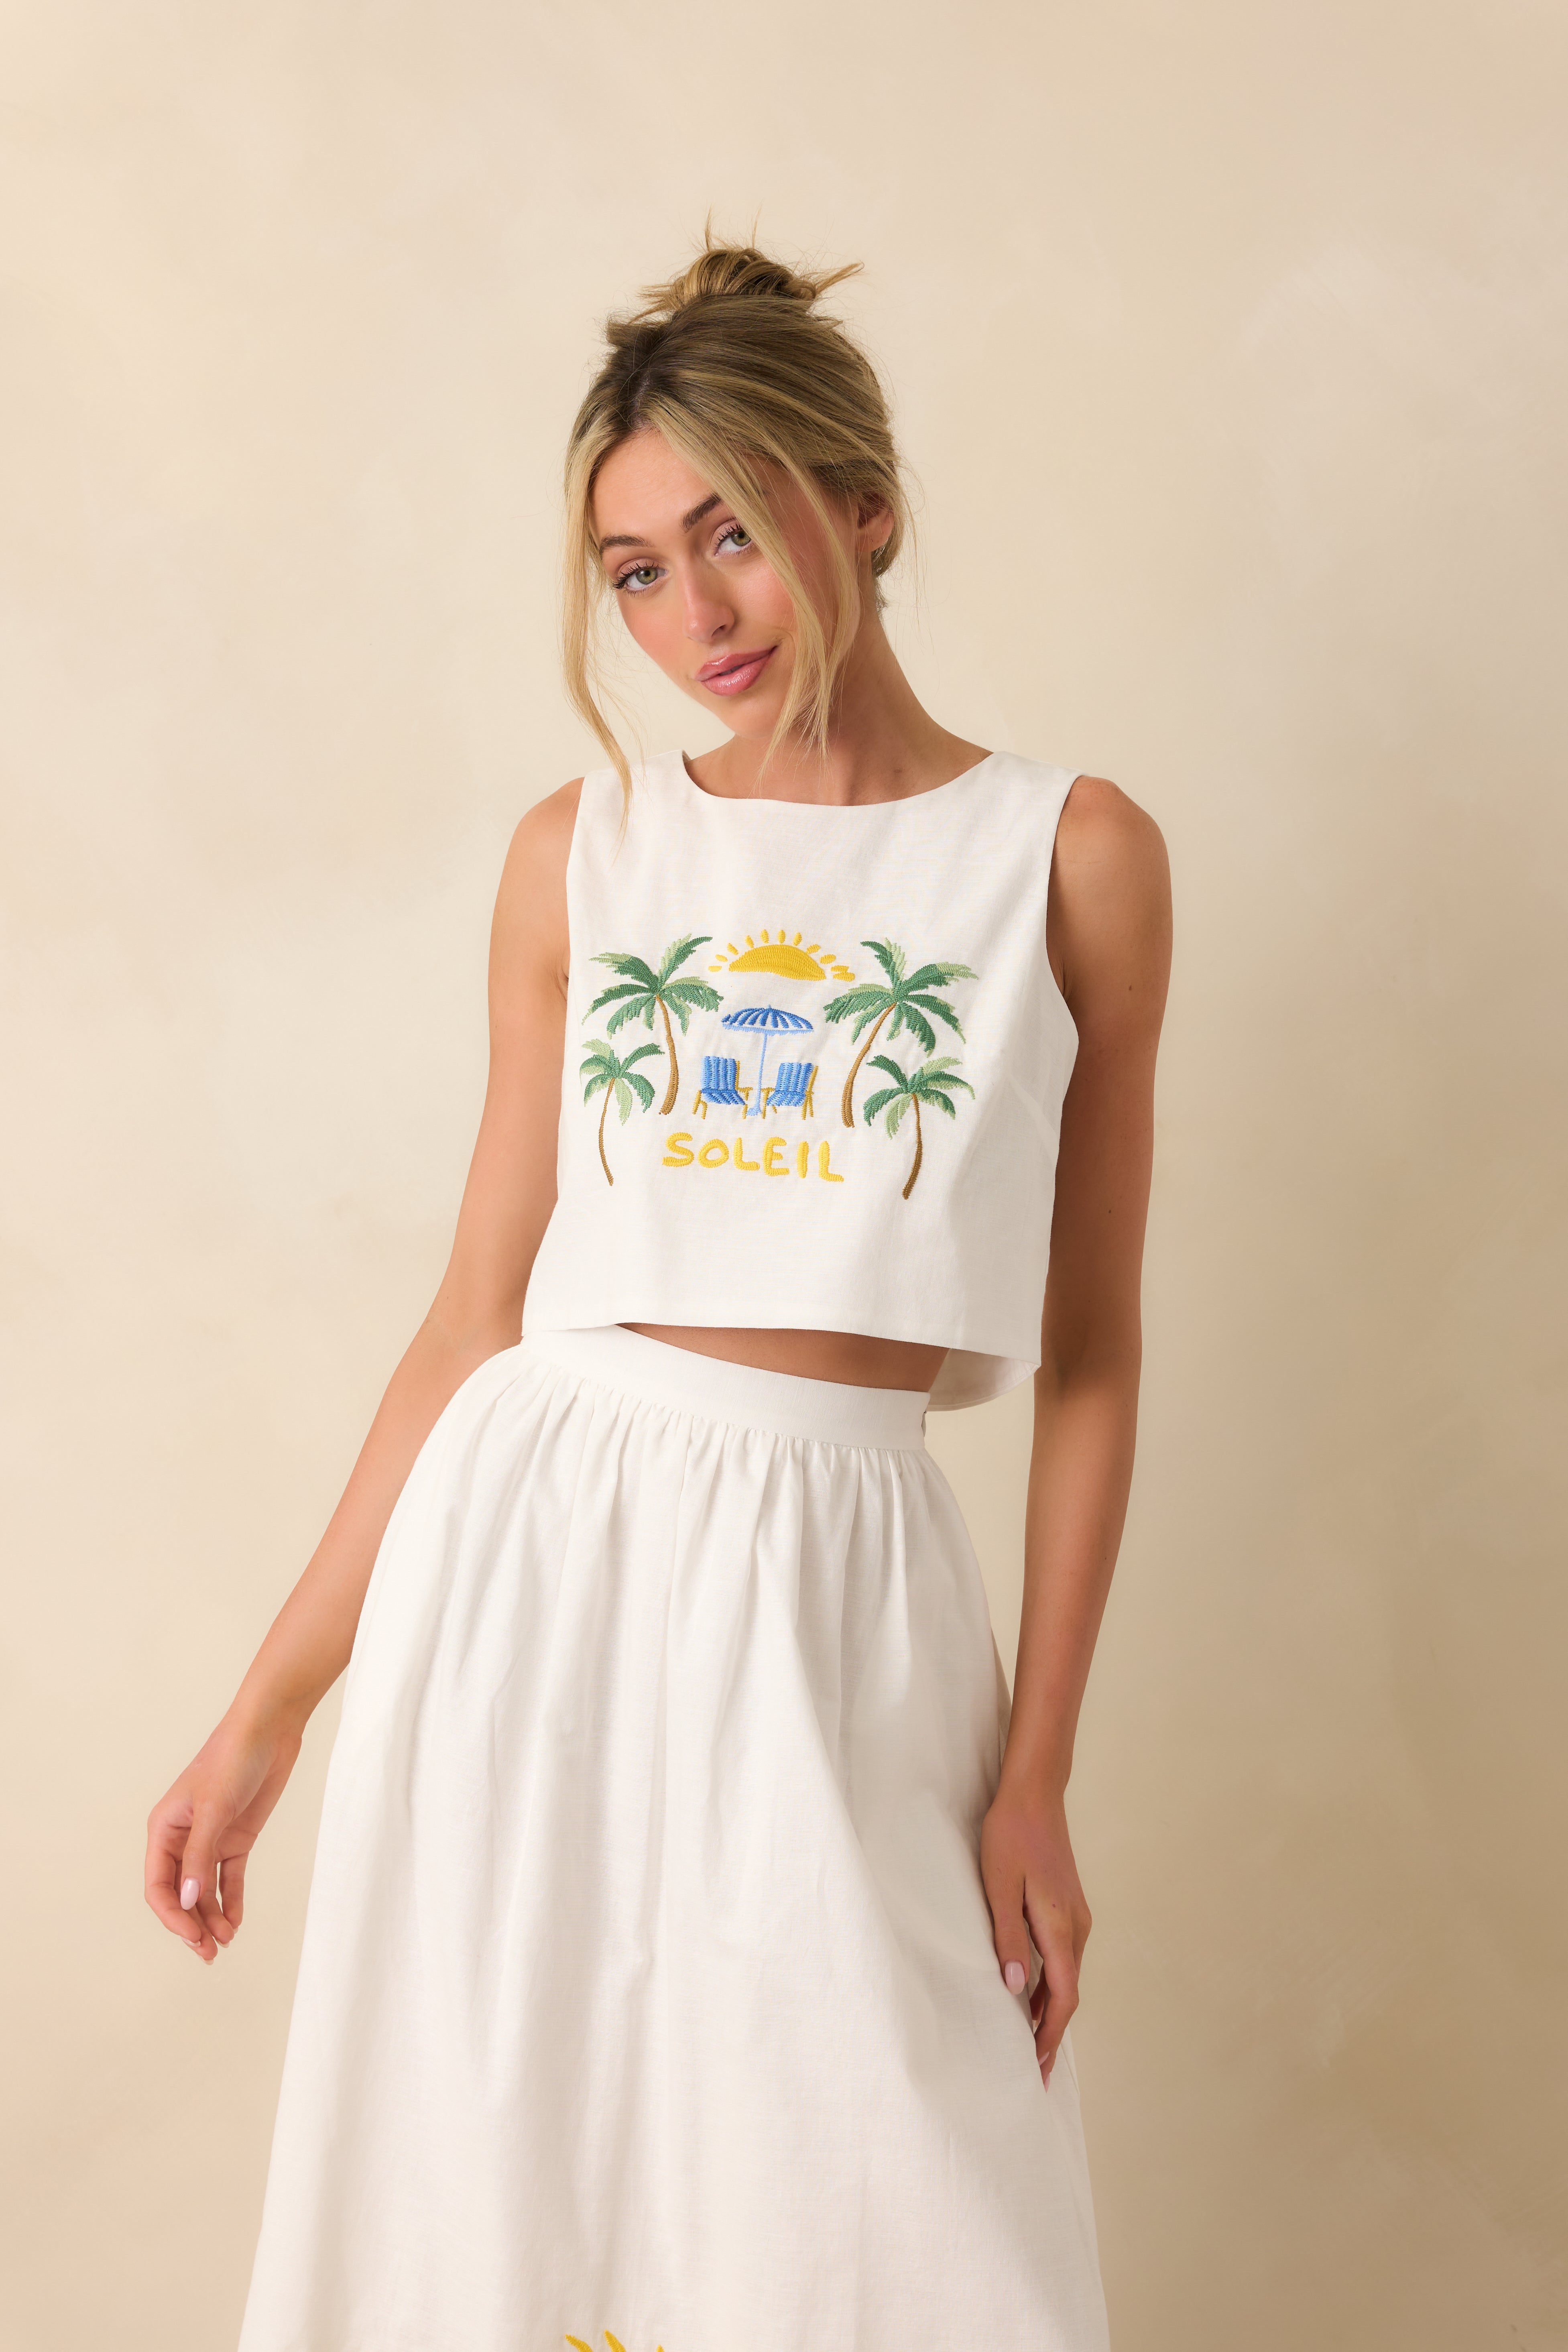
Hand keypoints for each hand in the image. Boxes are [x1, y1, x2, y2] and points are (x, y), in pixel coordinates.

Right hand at [144, 1707, 304, 1963]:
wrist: (270, 1729)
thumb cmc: (233, 1758)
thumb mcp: (214, 1808)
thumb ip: (201, 1856)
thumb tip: (189, 1900)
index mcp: (164, 1829)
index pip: (158, 1884)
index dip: (172, 1914)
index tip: (193, 1936)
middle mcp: (183, 1839)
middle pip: (180, 1893)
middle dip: (191, 1925)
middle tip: (209, 1954)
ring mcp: (211, 1840)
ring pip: (204, 1891)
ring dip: (212, 1918)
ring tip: (225, 1944)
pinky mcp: (237, 1838)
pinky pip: (229, 1878)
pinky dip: (231, 1901)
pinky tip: (235, 1923)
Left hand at [979, 1778, 1091, 2089]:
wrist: (1035, 1793)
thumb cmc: (1011, 1835)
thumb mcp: (999, 1885)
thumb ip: (1007, 1936)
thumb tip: (1014, 1987)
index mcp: (1060, 1927)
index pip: (1062, 1997)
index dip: (1049, 2035)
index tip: (1038, 2069)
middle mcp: (1076, 1926)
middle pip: (1068, 1992)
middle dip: (1051, 2032)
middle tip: (1033, 2069)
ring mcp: (1075, 1915)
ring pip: (1067, 1975)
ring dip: (1050, 2009)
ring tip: (1029, 2040)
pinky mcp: (1067, 1905)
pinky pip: (1063, 1957)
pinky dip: (1051, 1983)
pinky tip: (1030, 1992)